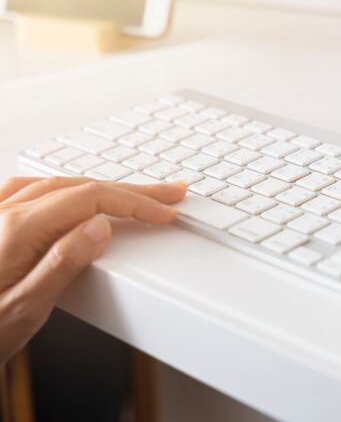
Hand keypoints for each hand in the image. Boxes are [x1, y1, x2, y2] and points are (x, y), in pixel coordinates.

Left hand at [0, 176, 185, 363]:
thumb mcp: (23, 311)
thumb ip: (62, 264)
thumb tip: (99, 227)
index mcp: (15, 231)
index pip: (90, 199)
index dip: (134, 203)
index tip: (164, 211)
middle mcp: (2, 214)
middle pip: (79, 186)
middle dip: (130, 189)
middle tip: (168, 193)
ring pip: (58, 184)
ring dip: (102, 185)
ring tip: (133, 193)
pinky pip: (30, 189)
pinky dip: (64, 187)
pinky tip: (72, 191)